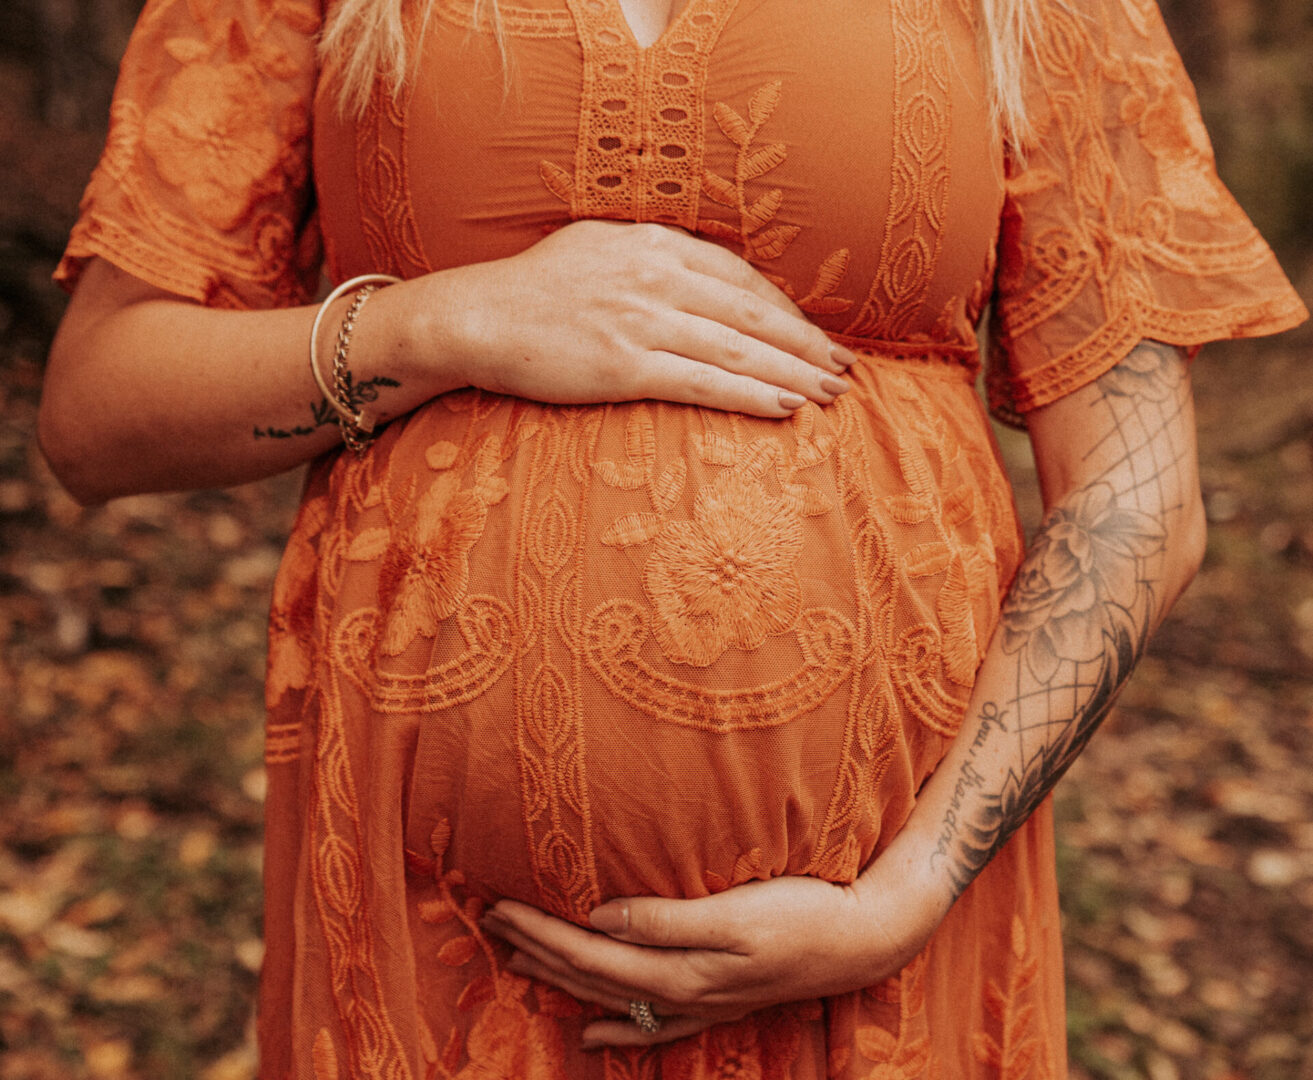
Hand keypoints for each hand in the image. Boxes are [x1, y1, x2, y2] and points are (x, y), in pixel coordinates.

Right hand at [439, 220, 856, 416]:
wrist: (474, 316)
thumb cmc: (531, 290)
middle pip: (753, 313)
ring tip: (831, 395)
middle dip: (807, 343)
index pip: (739, 277)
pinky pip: (705, 382)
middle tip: (846, 369)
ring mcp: (641, 319)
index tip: (815, 334)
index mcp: (652, 243)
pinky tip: (786, 409)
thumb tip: (692, 273)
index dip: (786, 309)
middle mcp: (655, 275)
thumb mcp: (595, 248)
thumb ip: (648, 256)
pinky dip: (751, 395)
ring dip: (794, 373)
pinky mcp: (625, 365)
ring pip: (739, 349)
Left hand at [479, 868, 944, 1047]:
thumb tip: (600, 917)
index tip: (498, 905)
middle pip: (589, 975)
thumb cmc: (801, 915)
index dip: (540, 930)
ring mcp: (698, 1004)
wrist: (862, 941)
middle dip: (536, 948)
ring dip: (562, 979)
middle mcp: (679, 994)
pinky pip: (650, 1026)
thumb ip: (664, 919)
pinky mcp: (716, 1003)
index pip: (587, 952)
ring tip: (519, 960)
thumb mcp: (734, 912)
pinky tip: (588, 1035)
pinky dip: (614, 1029)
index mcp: (676, 969)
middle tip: (490, 919)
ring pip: (610, 997)